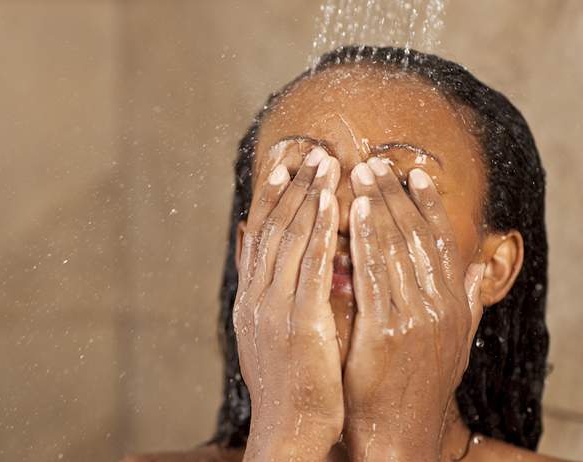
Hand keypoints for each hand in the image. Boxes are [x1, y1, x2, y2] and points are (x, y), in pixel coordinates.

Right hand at [234, 143, 342, 460]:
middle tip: (308, 150)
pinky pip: (308, 264)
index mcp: (251, 300)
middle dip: (290, 187)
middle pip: (271, 228)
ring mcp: (272, 308)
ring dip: (306, 196)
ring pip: (288, 238)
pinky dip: (318, 228)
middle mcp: (255, 297)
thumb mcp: (271, 337)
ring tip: (323, 162)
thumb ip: (272, 296)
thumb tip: (270, 263)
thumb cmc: (292, 387)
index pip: (258, 237)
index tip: (282, 165)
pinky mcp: (297, 321)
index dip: (270, 198)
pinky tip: (331, 201)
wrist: (290, 429)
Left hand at [343, 158, 484, 460]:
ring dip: (380, 206)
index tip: (415, 172)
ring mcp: (414, 319)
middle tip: (375, 161)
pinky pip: (374, 277)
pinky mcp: (385, 332)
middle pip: (416, 237)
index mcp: (452, 306)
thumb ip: (464, 304)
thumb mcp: (453, 345)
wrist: (400, 437)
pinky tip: (355, 213)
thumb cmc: (418, 390)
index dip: (427, 204)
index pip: (440, 243)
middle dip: (396, 194)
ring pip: (396, 249)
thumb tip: (475, 266)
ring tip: (362, 173)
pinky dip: (367, 241)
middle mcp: (438, 307)